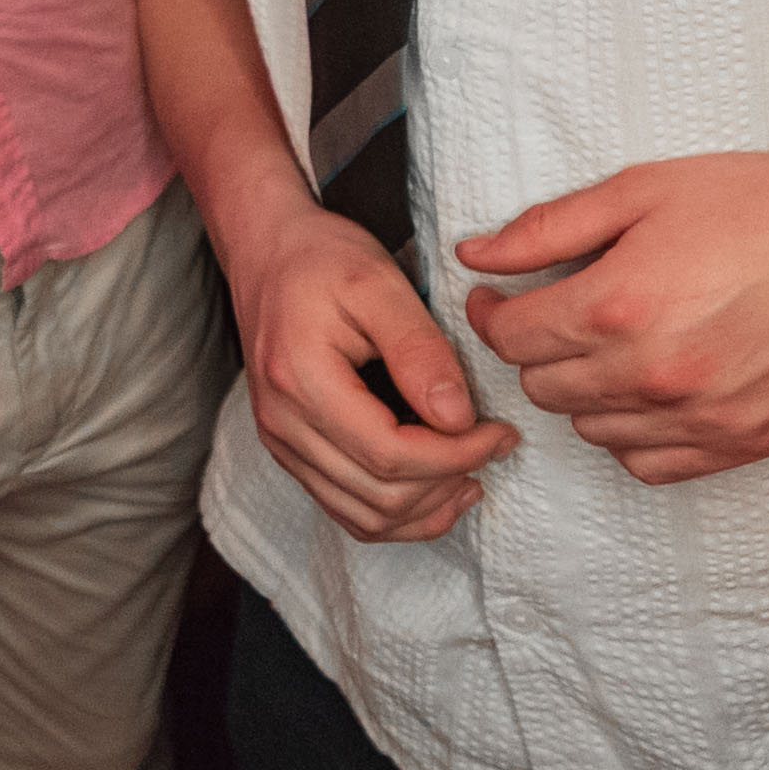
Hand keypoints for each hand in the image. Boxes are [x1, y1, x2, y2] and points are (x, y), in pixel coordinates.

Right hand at [232, 205, 513, 542]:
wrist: (267, 251)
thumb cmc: (322, 258)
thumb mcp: (378, 283)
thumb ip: (419, 350)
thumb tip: (458, 417)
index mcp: (299, 380)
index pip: (389, 454)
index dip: (456, 455)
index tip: (501, 431)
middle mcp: (281, 424)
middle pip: (379, 496)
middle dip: (449, 481)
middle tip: (495, 446)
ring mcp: (281, 443)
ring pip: (364, 518)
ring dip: (427, 509)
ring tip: (473, 474)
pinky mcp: (291, 451)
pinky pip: (347, 511)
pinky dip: (398, 515)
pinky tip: (437, 489)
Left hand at [458, 147, 768, 477]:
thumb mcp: (651, 188)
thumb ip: (552, 227)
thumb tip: (477, 253)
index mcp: (618, 304)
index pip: (509, 337)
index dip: (492, 313)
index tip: (500, 294)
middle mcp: (651, 374)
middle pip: (543, 387)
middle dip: (539, 349)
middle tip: (561, 311)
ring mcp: (699, 419)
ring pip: (591, 429)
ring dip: (586, 391)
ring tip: (617, 343)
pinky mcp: (742, 445)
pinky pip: (649, 464)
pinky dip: (634, 433)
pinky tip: (652, 389)